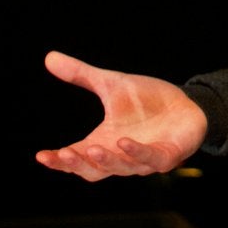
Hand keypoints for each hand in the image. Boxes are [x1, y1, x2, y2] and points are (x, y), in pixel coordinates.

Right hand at [34, 51, 207, 180]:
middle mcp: (121, 156)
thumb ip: (82, 76)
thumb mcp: (111, 84)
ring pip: (121, 168)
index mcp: (104, 142)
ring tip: (91, 148)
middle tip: (62, 154)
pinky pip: (150, 159)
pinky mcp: (167, 156)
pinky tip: (124, 141)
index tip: (40, 155)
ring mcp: (144, 159)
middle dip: (78, 164)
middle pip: (94, 170)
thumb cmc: (147, 100)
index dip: (59, 161)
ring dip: (106, 160)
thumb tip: (49, 57)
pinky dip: (137, 152)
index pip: (76, 157)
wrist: (187, 104)